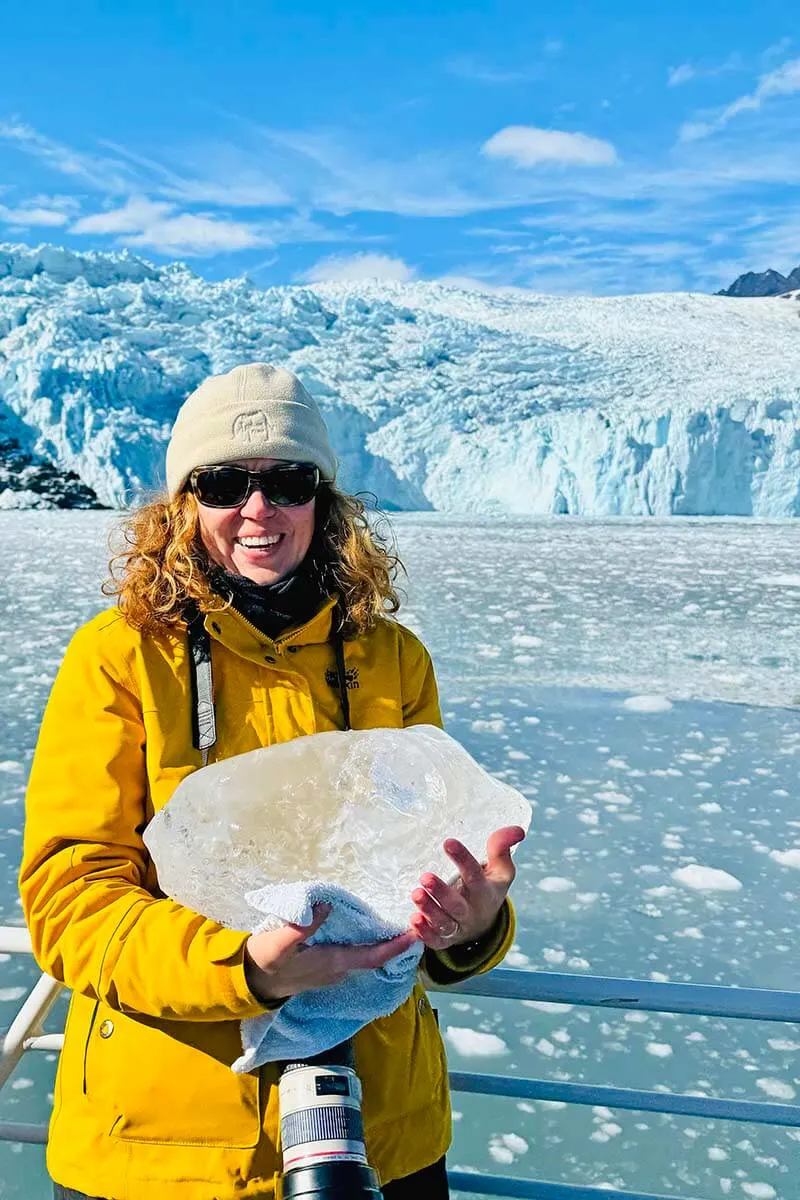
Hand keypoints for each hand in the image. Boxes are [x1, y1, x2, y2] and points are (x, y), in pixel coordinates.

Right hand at [244, 904, 418, 1001]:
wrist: (252, 981)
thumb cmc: (266, 960)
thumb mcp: (279, 942)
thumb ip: (303, 926)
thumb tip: (327, 906)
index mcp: (332, 962)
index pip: (371, 957)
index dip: (394, 948)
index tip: (415, 936)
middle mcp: (338, 970)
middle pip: (374, 958)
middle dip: (395, 945)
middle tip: (415, 925)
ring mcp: (332, 971)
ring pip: (364, 957)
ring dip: (383, 944)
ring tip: (399, 924)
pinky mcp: (325, 966)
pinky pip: (354, 955)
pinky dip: (367, 944)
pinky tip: (371, 930)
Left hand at [410, 825, 525, 951]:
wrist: (483, 923)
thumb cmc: (488, 888)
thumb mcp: (500, 869)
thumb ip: (502, 847)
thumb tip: (518, 830)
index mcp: (485, 892)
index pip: (474, 874)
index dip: (462, 859)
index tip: (448, 842)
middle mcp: (471, 911)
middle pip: (457, 905)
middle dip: (441, 893)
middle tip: (425, 877)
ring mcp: (458, 927)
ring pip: (444, 923)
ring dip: (430, 911)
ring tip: (415, 894)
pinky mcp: (444, 940)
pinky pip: (435, 941)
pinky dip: (424, 934)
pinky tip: (413, 921)